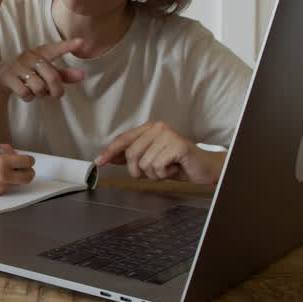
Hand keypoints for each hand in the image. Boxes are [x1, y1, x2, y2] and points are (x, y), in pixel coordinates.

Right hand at [0, 38, 86, 101]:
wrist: (2, 75)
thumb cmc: (30, 72)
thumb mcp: (46, 71)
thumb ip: (64, 74)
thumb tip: (82, 75)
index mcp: (41, 52)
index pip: (56, 49)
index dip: (68, 45)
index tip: (81, 42)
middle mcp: (30, 56)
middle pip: (52, 77)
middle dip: (56, 90)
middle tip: (55, 94)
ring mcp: (18, 65)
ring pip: (39, 87)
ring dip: (40, 95)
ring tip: (37, 91)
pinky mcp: (8, 76)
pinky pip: (26, 93)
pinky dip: (29, 98)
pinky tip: (26, 94)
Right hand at [0, 144, 34, 195]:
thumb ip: (5, 150)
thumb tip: (16, 155)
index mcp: (2, 161)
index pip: (27, 162)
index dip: (29, 160)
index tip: (27, 159)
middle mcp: (4, 176)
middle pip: (28, 177)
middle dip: (28, 172)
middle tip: (23, 168)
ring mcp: (1, 186)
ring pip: (18, 183)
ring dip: (16, 177)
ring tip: (4, 171)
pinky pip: (7, 187)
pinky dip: (5, 182)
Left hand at [95, 121, 221, 184]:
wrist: (203, 168)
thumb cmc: (178, 163)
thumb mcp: (151, 159)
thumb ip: (132, 156)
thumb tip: (110, 157)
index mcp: (149, 128)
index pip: (123, 139)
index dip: (109, 152)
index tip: (99, 162)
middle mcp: (157, 127)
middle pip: (131, 154)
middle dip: (139, 171)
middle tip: (153, 172)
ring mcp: (167, 134)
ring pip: (144, 163)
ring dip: (154, 174)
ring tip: (167, 168)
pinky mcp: (177, 144)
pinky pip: (157, 166)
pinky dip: (164, 174)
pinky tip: (174, 168)